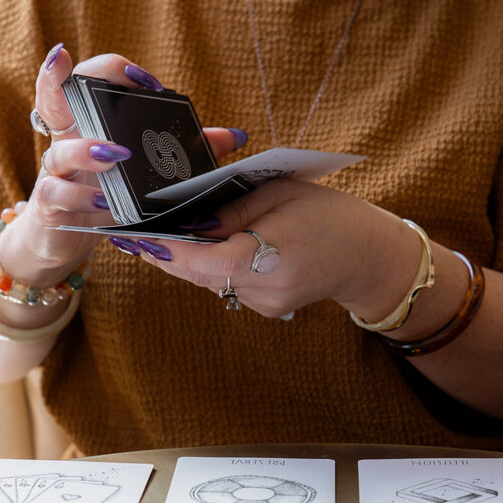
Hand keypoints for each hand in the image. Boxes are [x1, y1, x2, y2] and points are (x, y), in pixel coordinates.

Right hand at [1, 45, 245, 285]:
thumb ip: (187, 150)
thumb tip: (235, 136)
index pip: (91, 79)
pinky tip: (103, 202)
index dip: (113, 70)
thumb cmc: (109, 192)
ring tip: (115, 155)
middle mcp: (67, 139)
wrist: (67, 237)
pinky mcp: (50, 205)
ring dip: (87, 150)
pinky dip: (81, 197)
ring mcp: (55, 171)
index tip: (147, 81)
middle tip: (100, 82)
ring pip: (59, 151)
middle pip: (52, 97)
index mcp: (90, 122)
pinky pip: (58, 195)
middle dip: (62, 79)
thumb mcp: (146, 170)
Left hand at [126, 178, 417, 320]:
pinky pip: (228, 285)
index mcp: (268, 260)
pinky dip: (213, 266)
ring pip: (209, 282)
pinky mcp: (269, 307)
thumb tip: (188, 219)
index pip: (197, 260)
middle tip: (131, 234)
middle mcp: (264, 291)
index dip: (160, 249)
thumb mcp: (281, 195)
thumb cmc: (333, 216)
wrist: (373, 257)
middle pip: (196, 275)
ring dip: (186, 260)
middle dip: (165, 254)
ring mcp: (266, 305)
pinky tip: (204, 246)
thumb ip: (232, 209)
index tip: (130, 236)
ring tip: (159, 236)